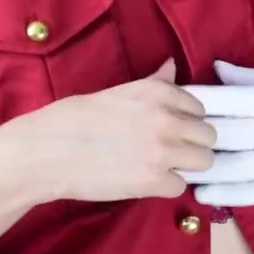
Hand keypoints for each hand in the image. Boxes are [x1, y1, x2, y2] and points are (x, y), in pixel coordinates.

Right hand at [0, 58, 217, 203]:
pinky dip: (166, 187)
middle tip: (167, 153)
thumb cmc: (73, 119)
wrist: (44, 152)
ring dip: (185, 167)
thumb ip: (152, 85)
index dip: (186, 122)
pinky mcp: (154, 181)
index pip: (199, 108)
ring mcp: (164, 151)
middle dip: (191, 146)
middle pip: (209, 136)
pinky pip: (180, 186)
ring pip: (204, 162)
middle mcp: (167, 118)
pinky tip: (144, 181)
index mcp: (158, 92)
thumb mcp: (116, 93)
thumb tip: (172, 66)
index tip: (169, 130)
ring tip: (160, 168)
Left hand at [179, 60, 253, 206]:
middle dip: (190, 135)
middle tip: (159, 135)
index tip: (168, 98)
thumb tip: (215, 69)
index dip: (194, 100)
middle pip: (225, 136)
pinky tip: (205, 193)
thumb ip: (253, 76)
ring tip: (173, 167)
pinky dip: (228, 196)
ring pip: (235, 169)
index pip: (228, 101)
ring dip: (201, 170)